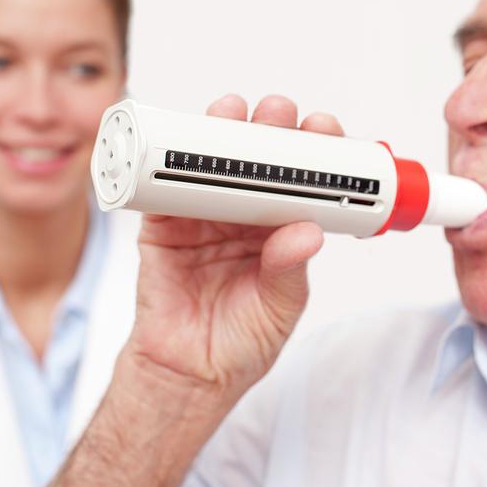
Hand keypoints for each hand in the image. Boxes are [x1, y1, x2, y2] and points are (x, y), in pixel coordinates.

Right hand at [126, 94, 344, 399]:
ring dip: (222, 134)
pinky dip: (170, 164)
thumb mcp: (279, 309)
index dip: (312, 155)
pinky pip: (164, 190)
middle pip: (257, 164)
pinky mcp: (162, 228)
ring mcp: (202, 219)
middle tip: (279, 112)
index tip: (324, 130)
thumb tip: (305, 232)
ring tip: (233, 111)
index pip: (299, 184)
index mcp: (278, 233)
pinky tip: (183, 142)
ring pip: (213, 166)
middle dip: (269, 132)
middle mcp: (242, 218)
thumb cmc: (240, 344)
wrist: (187, 375)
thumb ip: (289, 270)